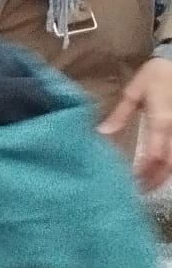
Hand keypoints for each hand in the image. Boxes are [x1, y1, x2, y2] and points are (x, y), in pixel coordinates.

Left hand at [101, 57, 171, 189]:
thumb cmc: (156, 76)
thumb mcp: (134, 92)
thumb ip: (120, 114)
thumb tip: (102, 133)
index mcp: (162, 122)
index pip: (155, 154)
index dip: (145, 171)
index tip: (131, 181)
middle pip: (170, 164)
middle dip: (156, 179)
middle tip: (140, 191)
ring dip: (166, 175)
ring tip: (150, 185)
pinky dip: (171, 165)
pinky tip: (162, 171)